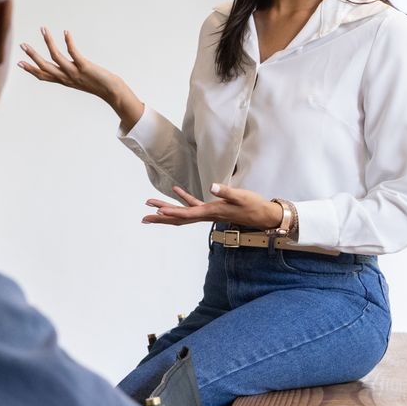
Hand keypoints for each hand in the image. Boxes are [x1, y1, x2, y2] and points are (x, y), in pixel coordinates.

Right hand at [18, 28, 142, 128]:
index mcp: (64, 80)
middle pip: (45, 67)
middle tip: (22, 45)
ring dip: (48, 43)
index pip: (43, 76)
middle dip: (32, 56)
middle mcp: (67, 77)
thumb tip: (67, 67)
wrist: (112, 92)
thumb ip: (71, 74)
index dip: (31, 69)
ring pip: (56, 57)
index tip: (18, 63)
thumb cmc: (98, 84)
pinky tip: (65, 32)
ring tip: (43, 30)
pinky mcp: (85, 67)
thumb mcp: (80, 80)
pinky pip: (73, 53)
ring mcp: (75, 72)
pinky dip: (68, 42)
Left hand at [143, 184, 283, 228]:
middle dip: (161, 217)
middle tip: (143, 217)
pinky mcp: (212, 208)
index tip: (157, 211)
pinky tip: (175, 190)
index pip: (187, 214)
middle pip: (179, 218)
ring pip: (182, 213)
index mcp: (211, 212)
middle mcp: (206, 214)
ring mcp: (208, 212)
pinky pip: (193, 205)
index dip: (172, 212)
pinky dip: (183, 198)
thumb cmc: (253, 206)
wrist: (263, 215)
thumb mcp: (241, 197)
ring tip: (150, 206)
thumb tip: (212, 187)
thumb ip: (227, 191)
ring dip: (166, 210)